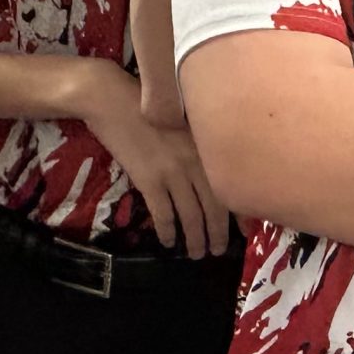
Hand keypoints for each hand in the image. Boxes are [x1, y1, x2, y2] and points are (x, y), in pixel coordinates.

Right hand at [78, 62, 232, 257]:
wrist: (109, 99)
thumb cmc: (142, 105)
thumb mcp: (179, 123)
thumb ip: (194, 146)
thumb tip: (205, 175)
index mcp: (204, 146)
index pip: (229, 186)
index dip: (239, 213)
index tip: (244, 231)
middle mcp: (194, 162)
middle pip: (214, 207)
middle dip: (218, 234)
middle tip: (218, 250)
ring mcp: (172, 172)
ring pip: (191, 216)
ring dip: (195, 239)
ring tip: (197, 253)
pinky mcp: (148, 181)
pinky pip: (163, 214)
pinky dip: (168, 232)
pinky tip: (168, 241)